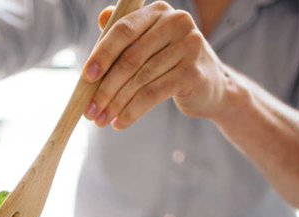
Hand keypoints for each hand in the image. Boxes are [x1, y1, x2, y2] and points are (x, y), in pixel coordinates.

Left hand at [82, 1, 237, 129]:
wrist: (213, 88)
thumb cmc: (173, 65)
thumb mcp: (151, 45)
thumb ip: (128, 34)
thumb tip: (102, 17)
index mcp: (160, 11)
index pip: (124, 30)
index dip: (102, 54)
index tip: (86, 77)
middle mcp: (176, 23)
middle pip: (130, 58)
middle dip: (105, 88)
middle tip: (90, 110)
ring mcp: (188, 47)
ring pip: (140, 79)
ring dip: (116, 104)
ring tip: (101, 120)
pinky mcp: (192, 73)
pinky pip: (153, 94)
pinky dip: (132, 111)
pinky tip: (120, 124)